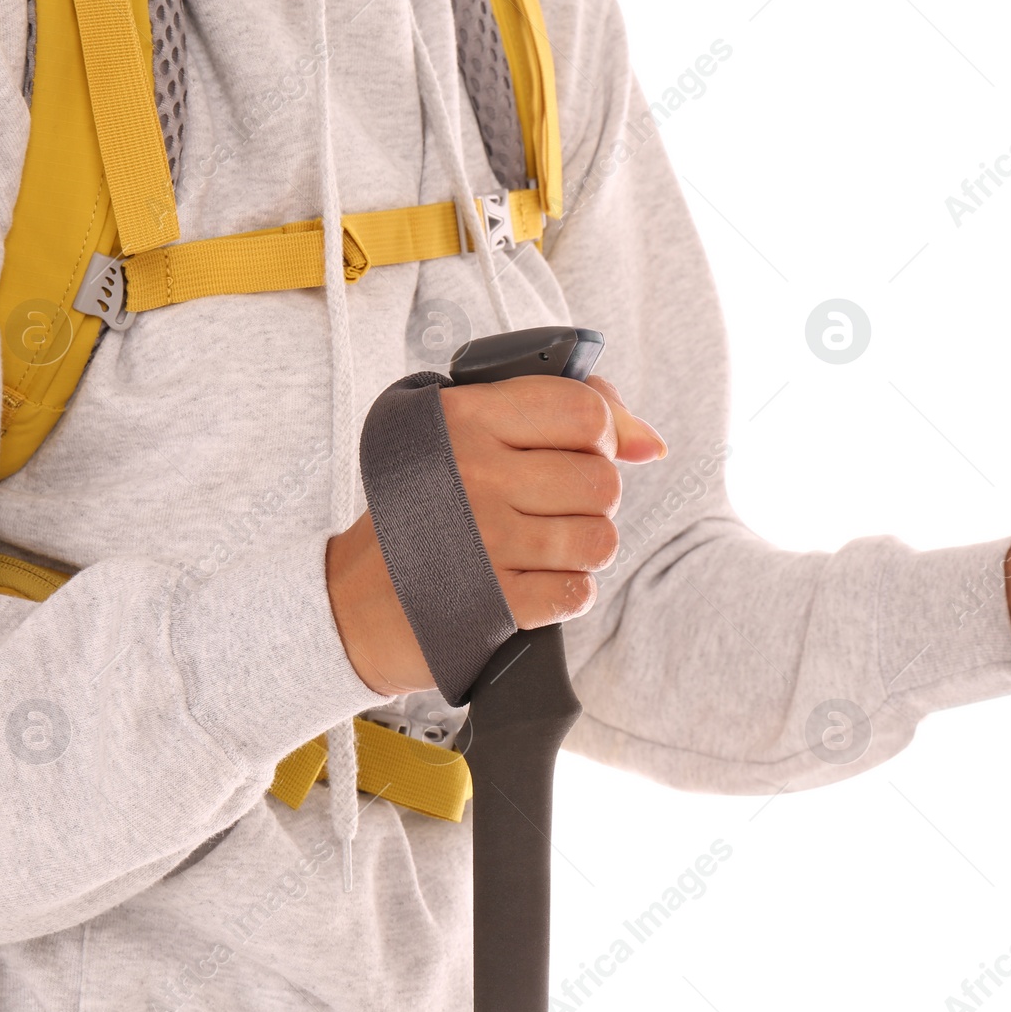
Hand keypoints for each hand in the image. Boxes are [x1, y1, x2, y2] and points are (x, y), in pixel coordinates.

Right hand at [326, 374, 666, 694]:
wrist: (357, 600)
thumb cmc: (427, 503)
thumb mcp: (470, 430)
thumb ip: (563, 409)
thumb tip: (653, 443)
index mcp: (467, 417)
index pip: (585, 411)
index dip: (602, 432)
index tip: (582, 449)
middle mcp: (474, 474)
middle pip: (603, 481)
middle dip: (591, 499)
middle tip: (551, 507)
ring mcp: (484, 541)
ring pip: (601, 539)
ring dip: (583, 548)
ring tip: (543, 547)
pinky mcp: (493, 603)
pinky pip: (578, 591)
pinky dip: (566, 592)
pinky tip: (532, 583)